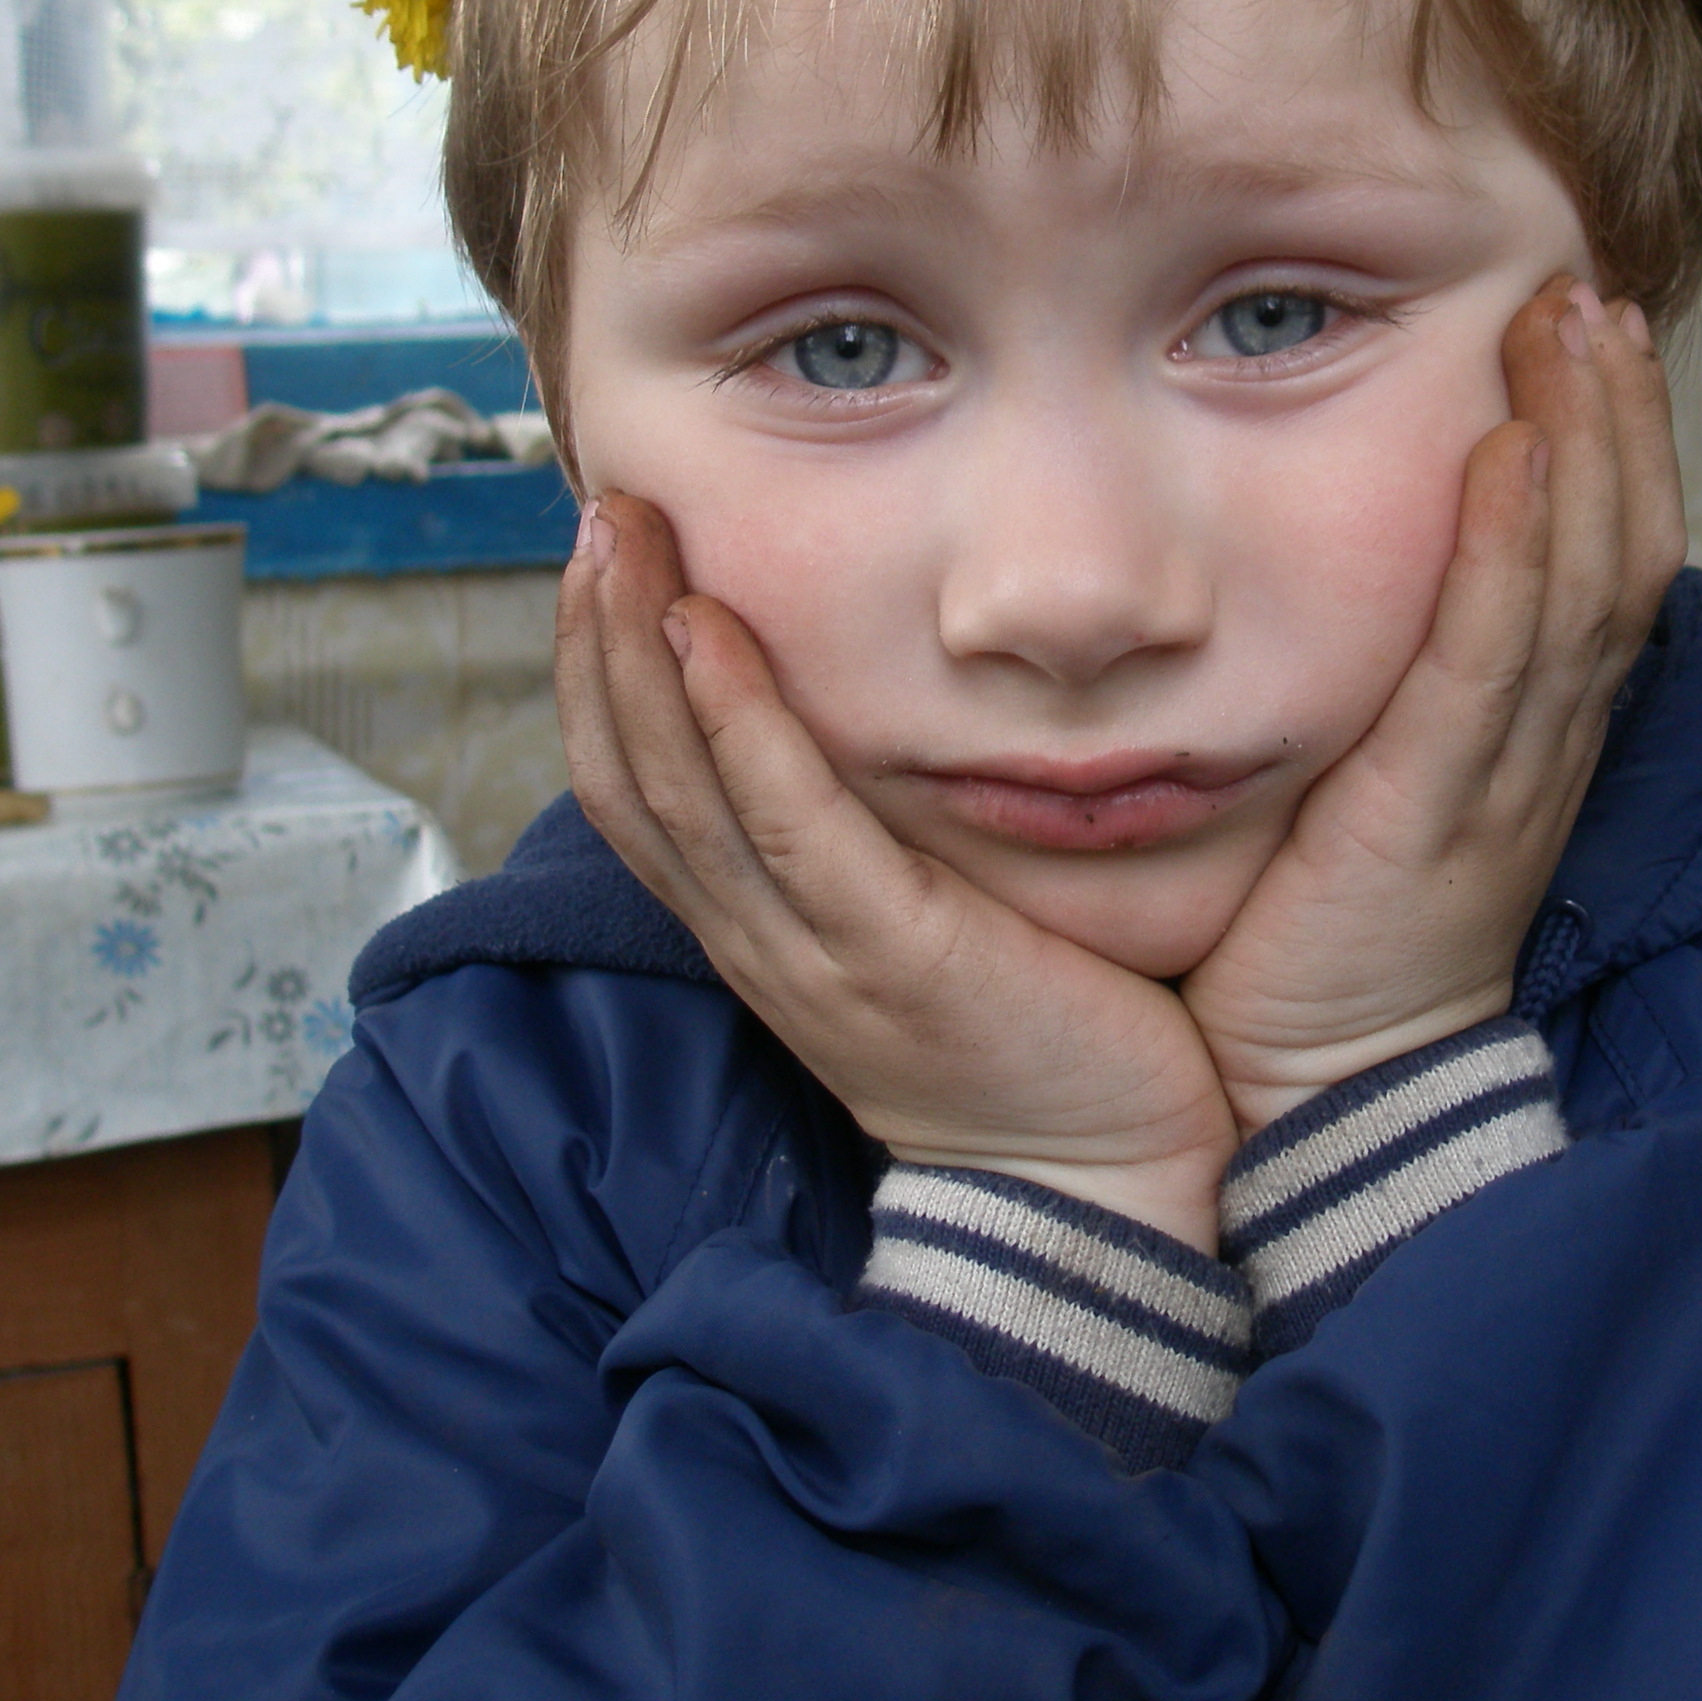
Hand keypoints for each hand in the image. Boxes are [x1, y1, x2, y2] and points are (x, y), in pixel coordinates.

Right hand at [555, 494, 1240, 1248]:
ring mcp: (812, 953)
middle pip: (627, 777)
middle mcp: (761, 941)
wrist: (1107, 1189)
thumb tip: (878, 723)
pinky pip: (785, 825)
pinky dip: (735, 722)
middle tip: (597, 511)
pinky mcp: (888, 957)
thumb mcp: (928, 925)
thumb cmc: (1041, 1041)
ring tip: (620, 535)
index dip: (601, 676)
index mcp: (764, 933)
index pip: (638, 793)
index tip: (603, 562)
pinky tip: (708, 632)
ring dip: (634, 652)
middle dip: (595, 637)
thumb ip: (884, 840)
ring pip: (676, 790)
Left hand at [1178, 278, 1684, 1133]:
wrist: (1336, 1091)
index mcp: (1535, 730)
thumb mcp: (1385, 777)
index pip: (1609, 558)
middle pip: (1624, 544)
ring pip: (1585, 579)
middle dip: (1619, 411)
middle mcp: (1545, 737)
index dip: (1616, 441)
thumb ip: (1401, 682)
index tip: (1591, 328)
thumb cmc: (1335, 933)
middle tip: (1596, 290)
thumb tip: (1376, 573)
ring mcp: (1507, 771)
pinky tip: (1514, 454)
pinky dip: (1516, 549)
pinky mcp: (1441, 806)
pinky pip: (1498, 657)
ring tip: (1578, 324)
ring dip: (1589, 440)